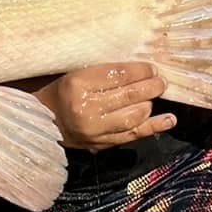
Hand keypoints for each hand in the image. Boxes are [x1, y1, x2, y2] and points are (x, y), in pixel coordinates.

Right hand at [34, 63, 173, 149]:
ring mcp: (94, 129)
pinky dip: (154, 127)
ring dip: (150, 104)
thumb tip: (138, 69)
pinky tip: (169, 119)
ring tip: (156, 94)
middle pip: (128, 95)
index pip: (117, 75)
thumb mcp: (74, 73)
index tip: (151, 67)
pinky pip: (133, 135)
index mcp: (77, 84)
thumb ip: (102, 72)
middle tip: (161, 80)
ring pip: (133, 116)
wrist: (41, 122)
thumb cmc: (59, 92)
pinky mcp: (101, 143)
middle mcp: (86, 107)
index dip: (139, 71)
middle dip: (150, 86)